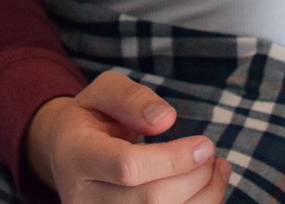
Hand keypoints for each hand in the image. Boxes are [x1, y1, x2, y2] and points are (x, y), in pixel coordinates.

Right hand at [26, 70, 230, 203]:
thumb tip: (165, 119)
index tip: (204, 144)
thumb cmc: (92, 118)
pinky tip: (207, 187)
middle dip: (194, 176)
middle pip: (152, 199)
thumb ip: (132, 98)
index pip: (128, 167)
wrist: (66, 154)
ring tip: (217, 168)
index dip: (173, 159)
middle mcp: (82, 198)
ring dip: (203, 196)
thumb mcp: (104, 91)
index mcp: (76, 156)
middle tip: (210, 151)